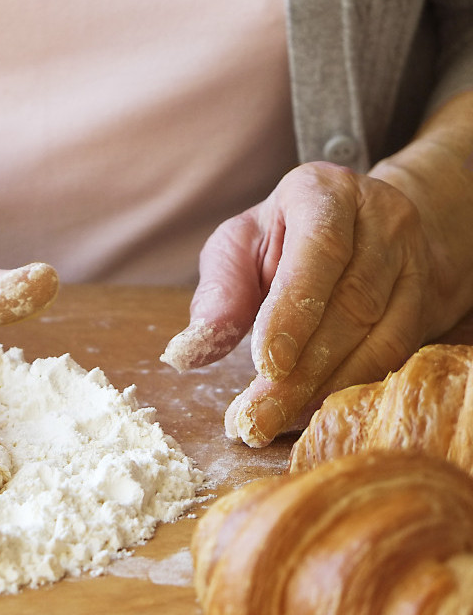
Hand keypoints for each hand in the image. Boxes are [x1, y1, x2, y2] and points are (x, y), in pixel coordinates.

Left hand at [163, 155, 472, 446]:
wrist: (356, 227)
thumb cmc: (281, 237)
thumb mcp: (238, 246)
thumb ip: (217, 293)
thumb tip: (188, 353)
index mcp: (325, 193)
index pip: (320, 250)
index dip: (294, 311)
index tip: (265, 365)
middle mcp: (382, 219)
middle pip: (350, 303)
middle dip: (300, 371)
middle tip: (254, 418)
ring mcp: (413, 260)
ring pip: (380, 335)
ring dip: (325, 388)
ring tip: (273, 421)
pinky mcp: (427, 300)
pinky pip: (397, 354)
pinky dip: (351, 387)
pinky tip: (310, 410)